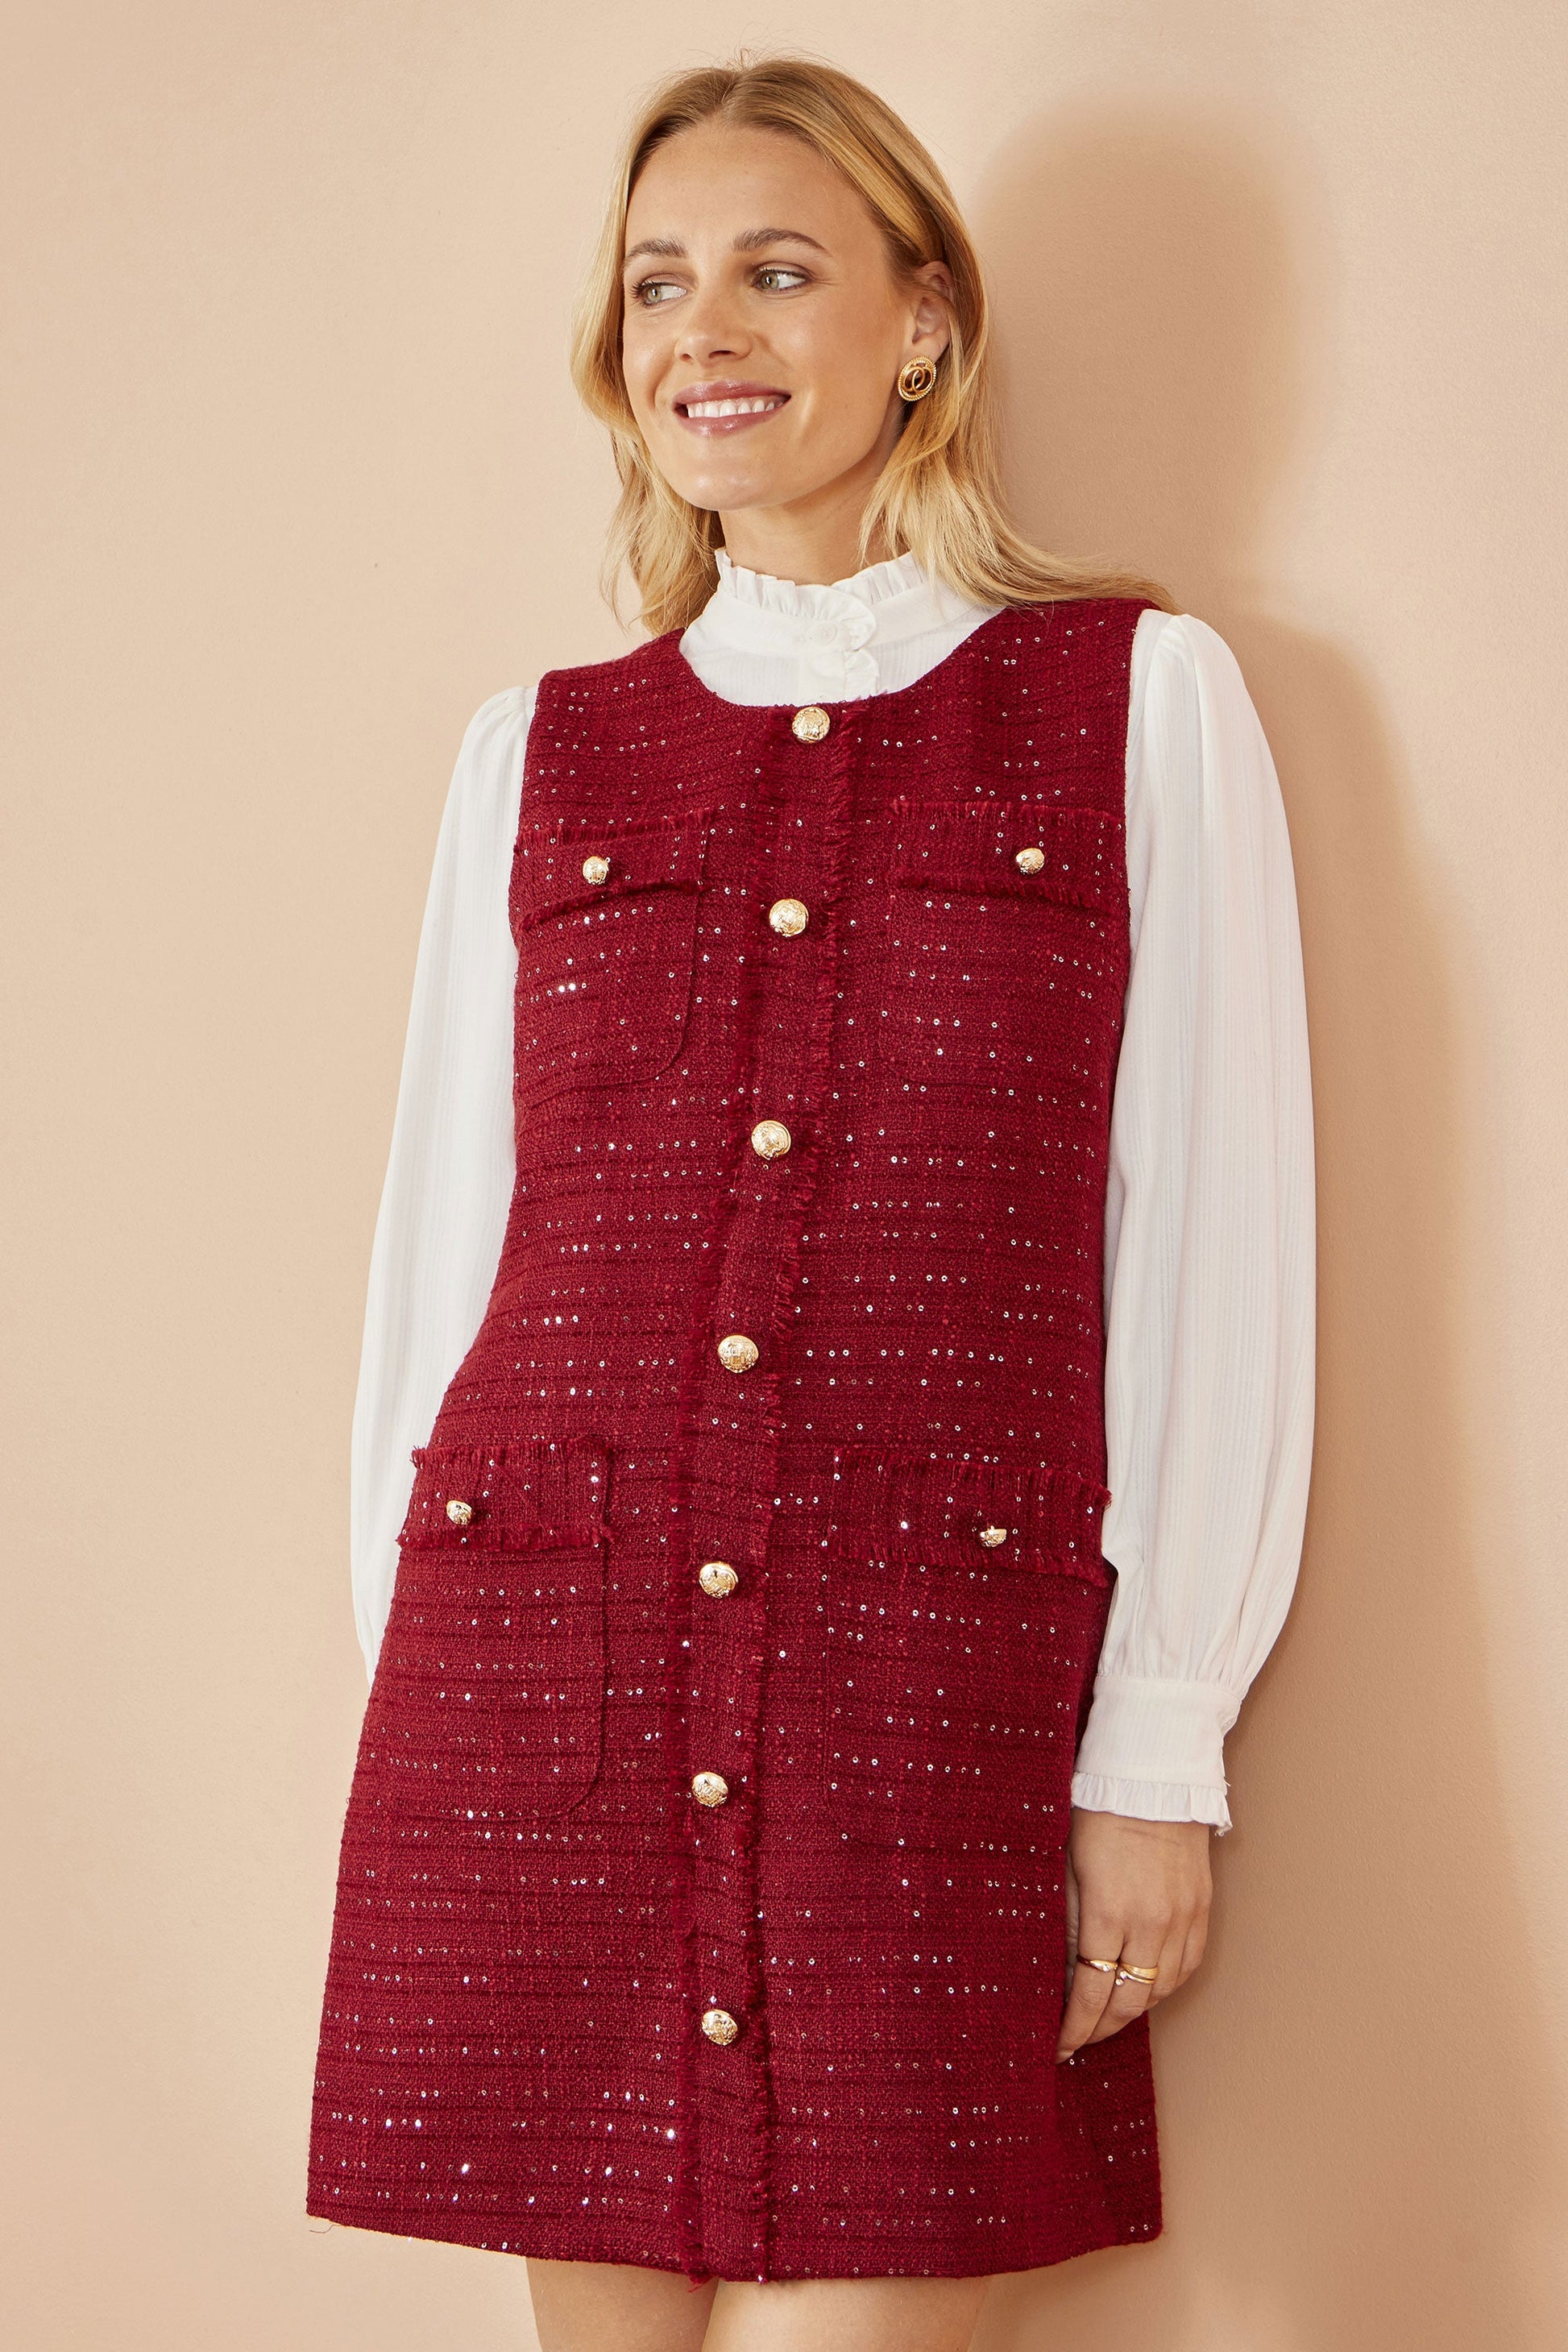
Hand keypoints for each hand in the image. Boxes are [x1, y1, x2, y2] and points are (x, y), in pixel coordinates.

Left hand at [1056, 1807, 1212, 2060]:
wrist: (1153, 1777)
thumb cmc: (1099, 1815)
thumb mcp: (1067, 1868)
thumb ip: (1066, 1925)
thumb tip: (1061, 1974)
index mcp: (1109, 1913)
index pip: (1091, 1993)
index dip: (1075, 2028)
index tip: (1059, 2046)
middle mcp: (1151, 1924)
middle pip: (1128, 2002)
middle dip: (1101, 2029)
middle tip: (1080, 2041)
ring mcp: (1181, 1919)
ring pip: (1160, 1991)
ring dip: (1133, 2011)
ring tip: (1107, 2017)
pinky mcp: (1201, 1909)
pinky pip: (1186, 1967)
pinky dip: (1164, 1988)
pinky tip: (1145, 1990)